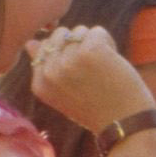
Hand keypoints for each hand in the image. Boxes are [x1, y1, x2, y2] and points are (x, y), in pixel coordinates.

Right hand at [28, 24, 155, 132]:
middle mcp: (50, 72)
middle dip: (78, 46)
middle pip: (60, 36)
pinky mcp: (90, 50)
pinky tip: (113, 64)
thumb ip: (46, 69)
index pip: (44, 47)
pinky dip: (109, 43)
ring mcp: (68, 60)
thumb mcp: (64, 94)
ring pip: (79, 31)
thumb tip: (31, 42)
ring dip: (94, 44)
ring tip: (103, 69)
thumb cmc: (97, 109)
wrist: (124, 125)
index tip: (79, 78)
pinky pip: (98, 31)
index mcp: (40, 83)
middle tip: (92, 72)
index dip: (65, 56)